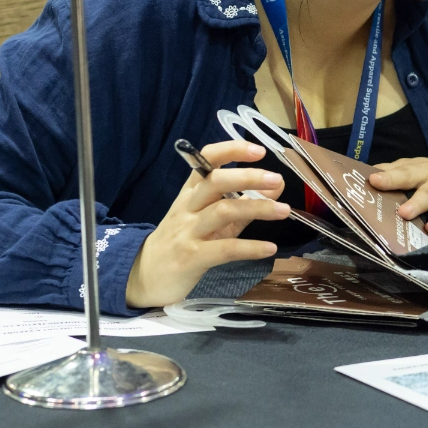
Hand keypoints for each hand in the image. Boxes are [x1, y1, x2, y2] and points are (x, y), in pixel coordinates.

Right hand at [125, 142, 288, 307]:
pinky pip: (224, 249)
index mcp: (191, 193)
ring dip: (257, 208)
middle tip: (277, 179)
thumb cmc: (182, 242)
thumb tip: (276, 185)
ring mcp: (188, 232)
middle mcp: (188, 207)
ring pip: (222, 211)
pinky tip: (269, 248)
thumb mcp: (211, 218)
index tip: (258, 150)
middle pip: (216, 182)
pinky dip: (250, 247)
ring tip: (284, 211)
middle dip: (248, 176)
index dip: (231, 150)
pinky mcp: (191, 258)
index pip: (206, 160)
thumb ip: (242, 202)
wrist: (144, 277)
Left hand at [368, 151, 427, 235]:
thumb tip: (363, 182)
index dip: (375, 173)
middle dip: (391, 179)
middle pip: (408, 174)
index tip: (356, 178)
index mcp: (413, 167)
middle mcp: (427, 173)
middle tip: (375, 183)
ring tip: (404, 213)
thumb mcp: (419, 170)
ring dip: (417, 202)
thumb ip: (395, 174)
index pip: (392, 169)